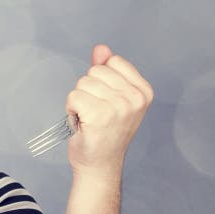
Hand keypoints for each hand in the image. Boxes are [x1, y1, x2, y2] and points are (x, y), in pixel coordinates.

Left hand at [66, 44, 153, 178]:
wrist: (99, 165)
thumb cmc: (104, 133)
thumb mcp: (111, 98)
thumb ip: (107, 71)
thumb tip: (101, 48)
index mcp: (143, 91)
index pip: (112, 61)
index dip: (100, 80)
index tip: (105, 102)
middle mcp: (135, 98)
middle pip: (95, 71)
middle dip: (88, 91)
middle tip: (94, 114)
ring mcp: (119, 106)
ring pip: (83, 83)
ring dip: (79, 102)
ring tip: (88, 120)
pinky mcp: (100, 114)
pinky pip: (74, 96)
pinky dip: (71, 110)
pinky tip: (81, 124)